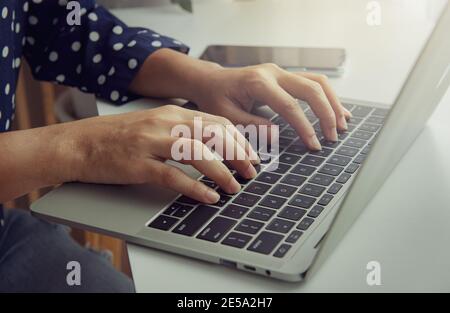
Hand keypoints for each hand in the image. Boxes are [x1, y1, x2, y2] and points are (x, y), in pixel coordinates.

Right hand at [65, 105, 258, 203]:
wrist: (77, 144)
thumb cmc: (117, 137)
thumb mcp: (153, 125)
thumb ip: (180, 130)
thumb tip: (212, 146)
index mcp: (171, 113)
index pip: (216, 122)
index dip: (238, 139)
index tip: (252, 155)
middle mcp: (163, 123)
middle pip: (212, 134)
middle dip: (238, 153)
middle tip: (251, 172)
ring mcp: (150, 142)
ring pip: (196, 153)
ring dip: (221, 171)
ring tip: (234, 188)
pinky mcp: (137, 164)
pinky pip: (172, 175)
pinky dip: (194, 187)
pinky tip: (208, 197)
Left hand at [193, 64, 351, 149]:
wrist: (211, 81)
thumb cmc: (215, 98)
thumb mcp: (227, 116)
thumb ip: (252, 126)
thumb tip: (277, 137)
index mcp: (258, 83)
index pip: (290, 106)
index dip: (305, 127)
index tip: (314, 146)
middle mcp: (273, 73)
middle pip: (311, 89)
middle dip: (326, 113)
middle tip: (333, 137)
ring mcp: (280, 72)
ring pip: (317, 82)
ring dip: (332, 102)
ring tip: (343, 124)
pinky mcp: (284, 76)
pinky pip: (311, 82)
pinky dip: (326, 96)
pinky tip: (336, 110)